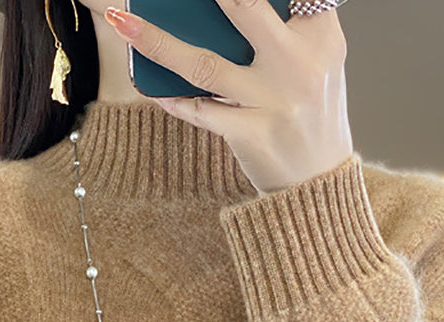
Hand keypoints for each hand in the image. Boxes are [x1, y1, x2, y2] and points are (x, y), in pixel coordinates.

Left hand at [104, 0, 353, 196]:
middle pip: (244, 7)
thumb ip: (286, 26)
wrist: (318, 182)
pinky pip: (198, 110)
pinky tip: (149, 83)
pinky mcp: (250, 134)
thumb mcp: (318, 60)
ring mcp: (271, 102)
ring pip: (204, 63)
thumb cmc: (310, 111)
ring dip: (156, 41)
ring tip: (122, 20)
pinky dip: (171, 97)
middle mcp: (298, 65)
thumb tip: (224, 6)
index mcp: (321, 36)